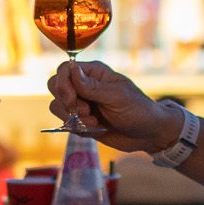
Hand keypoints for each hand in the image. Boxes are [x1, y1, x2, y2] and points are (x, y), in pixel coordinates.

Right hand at [46, 61, 182, 152]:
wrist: (148, 134)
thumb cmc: (138, 109)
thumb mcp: (117, 96)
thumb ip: (92, 86)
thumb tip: (71, 71)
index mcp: (93, 73)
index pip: (65, 70)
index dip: (63, 84)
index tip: (72, 99)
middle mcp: (84, 86)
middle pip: (55, 86)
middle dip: (65, 101)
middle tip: (84, 110)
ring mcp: (81, 104)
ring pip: (57, 105)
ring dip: (71, 117)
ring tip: (93, 121)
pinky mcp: (81, 121)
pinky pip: (65, 123)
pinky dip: (76, 128)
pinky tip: (95, 128)